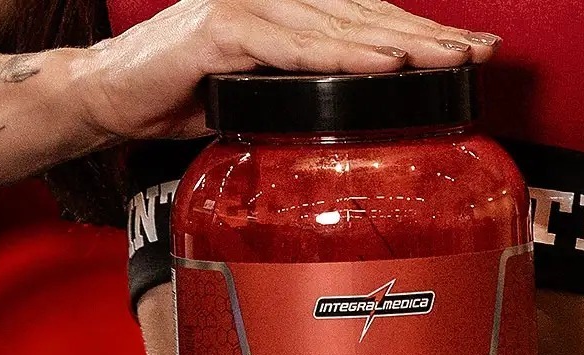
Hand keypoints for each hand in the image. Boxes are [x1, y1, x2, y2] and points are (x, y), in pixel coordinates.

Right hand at [77, 0, 499, 138]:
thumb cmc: (173, 94)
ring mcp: (245, 9)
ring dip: (399, 43)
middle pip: (364, 15)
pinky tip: (383, 63)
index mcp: (281, 13)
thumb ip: (296, 92)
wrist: (102, 97)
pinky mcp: (221, 32)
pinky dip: (341, 57)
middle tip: (481, 50)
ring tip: (449, 57)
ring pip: (339, 26)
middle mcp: (269, 0)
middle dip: (427, 35)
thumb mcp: (251, 94)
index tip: (465, 49)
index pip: (361, 19)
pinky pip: (293, 47)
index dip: (415, 33)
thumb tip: (347, 115)